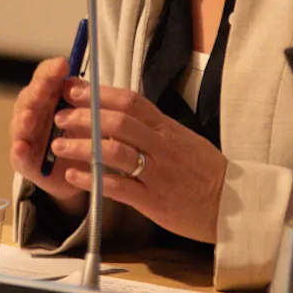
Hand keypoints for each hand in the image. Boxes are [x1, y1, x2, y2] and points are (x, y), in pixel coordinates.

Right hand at [7, 56, 89, 216]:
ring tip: (29, 117)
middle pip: (29, 98)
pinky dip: (20, 152)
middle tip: (44, 89)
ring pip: (20, 125)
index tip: (63, 64)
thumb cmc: (84, 135)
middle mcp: (33, 113)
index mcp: (48, 96)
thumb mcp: (89, 115)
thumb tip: (75, 83)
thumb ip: (83, 98)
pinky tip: (21, 147)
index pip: (45, 77)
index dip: (51, 70)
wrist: (83, 171)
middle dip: (36, 92)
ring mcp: (27, 137)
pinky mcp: (26, 162)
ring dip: (23, 120)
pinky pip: (20, 157)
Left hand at [49, 80, 227, 243]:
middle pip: (118, 122)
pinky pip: (118, 187)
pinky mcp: (153, 200)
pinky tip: (72, 175)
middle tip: (59, 117)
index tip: (73, 88)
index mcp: (167, 128)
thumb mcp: (182, 139)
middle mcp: (161, 145)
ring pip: (114, 152)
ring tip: (58, 145)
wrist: (233, 205)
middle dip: (84, 116)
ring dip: (82, 146)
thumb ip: (153, 127)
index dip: (98, 93)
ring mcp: (157, 173)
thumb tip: (118, 114)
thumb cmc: (205, 171)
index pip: (130, 101)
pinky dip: (92, 180)